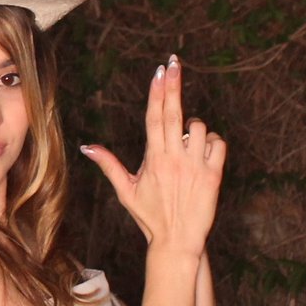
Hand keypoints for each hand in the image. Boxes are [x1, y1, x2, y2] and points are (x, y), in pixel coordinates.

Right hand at [79, 56, 225, 256]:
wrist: (177, 242)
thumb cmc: (150, 217)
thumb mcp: (125, 191)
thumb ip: (108, 164)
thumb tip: (86, 146)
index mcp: (153, 159)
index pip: (154, 117)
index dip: (157, 92)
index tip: (159, 71)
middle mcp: (174, 159)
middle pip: (174, 113)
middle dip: (173, 85)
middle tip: (174, 63)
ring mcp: (196, 166)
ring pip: (199, 128)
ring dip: (194, 130)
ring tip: (186, 145)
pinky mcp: (214, 175)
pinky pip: (219, 144)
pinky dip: (213, 143)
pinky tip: (204, 153)